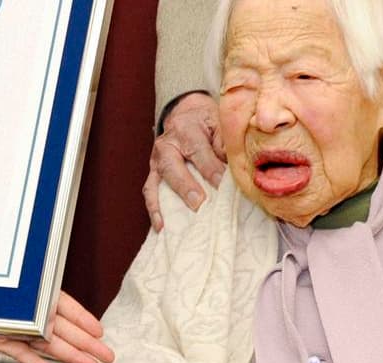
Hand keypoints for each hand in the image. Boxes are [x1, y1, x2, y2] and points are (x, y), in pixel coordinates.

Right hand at [144, 93, 225, 230]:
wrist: (187, 115)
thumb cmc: (207, 122)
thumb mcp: (219, 124)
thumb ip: (225, 144)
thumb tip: (232, 167)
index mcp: (186, 129)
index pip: (199, 152)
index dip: (210, 169)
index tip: (222, 186)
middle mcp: (166, 145)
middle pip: (172, 167)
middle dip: (185, 187)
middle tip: (198, 204)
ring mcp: (156, 160)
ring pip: (156, 182)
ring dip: (163, 203)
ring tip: (173, 223)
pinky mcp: (154, 173)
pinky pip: (150, 191)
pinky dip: (154, 209)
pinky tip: (161, 227)